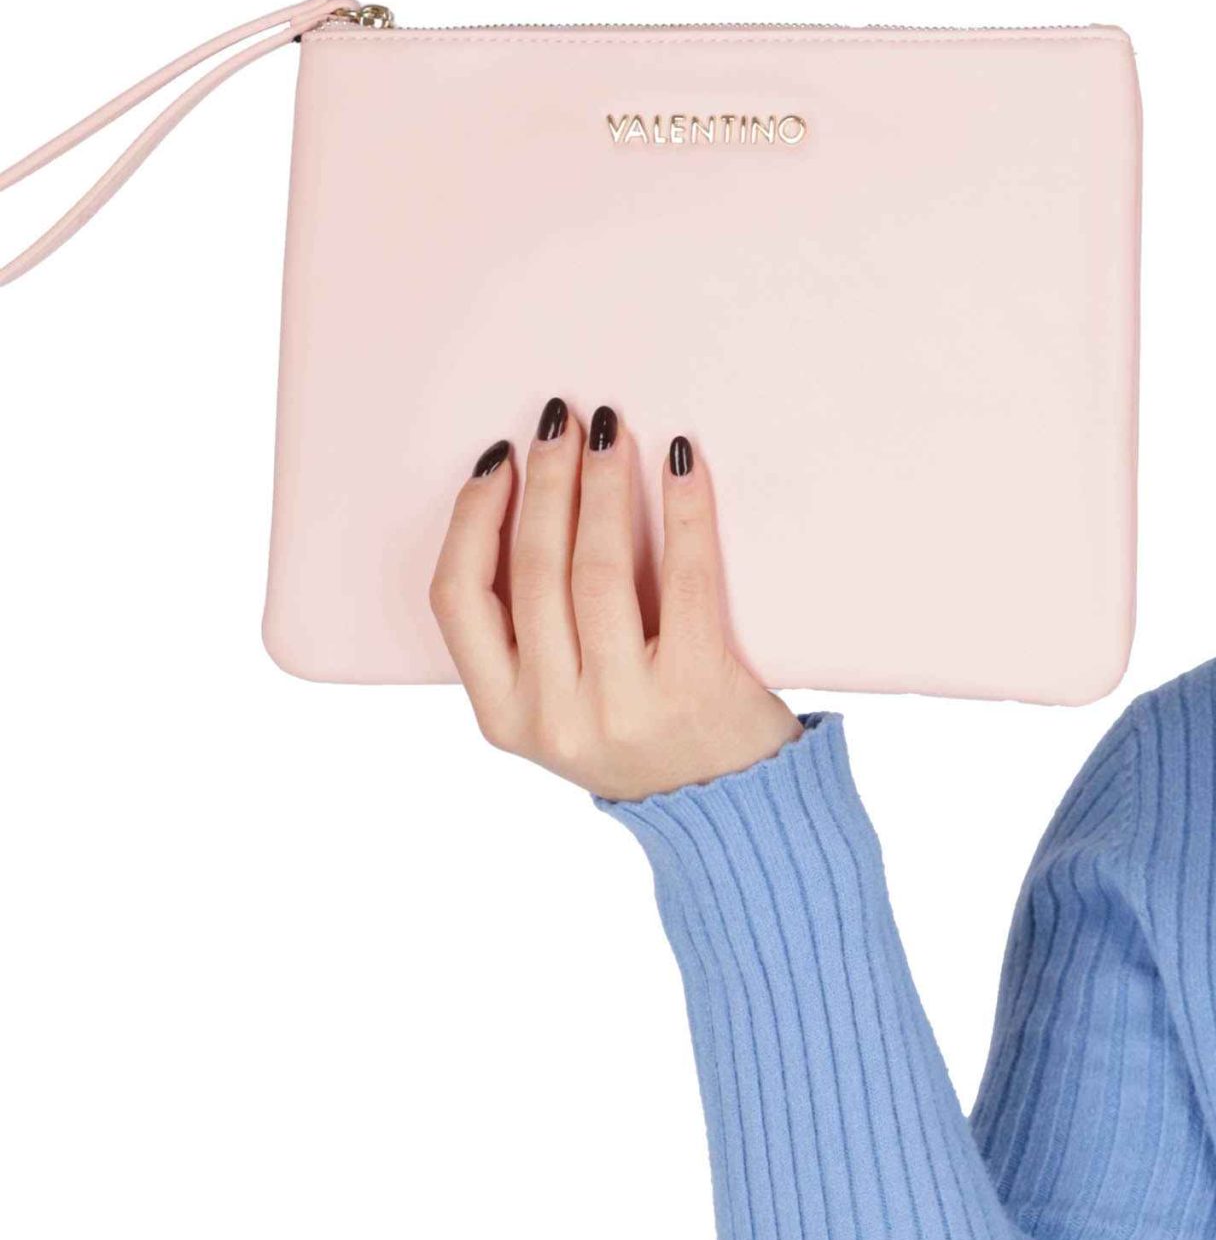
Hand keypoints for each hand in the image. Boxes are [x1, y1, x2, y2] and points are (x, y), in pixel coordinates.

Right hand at [429, 398, 804, 799]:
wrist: (735, 817)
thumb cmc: (645, 740)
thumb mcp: (559, 712)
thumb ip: (531, 640)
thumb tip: (527, 504)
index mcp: (503, 717)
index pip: (458, 599)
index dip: (472, 518)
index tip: (499, 461)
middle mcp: (555, 716)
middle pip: (533, 568)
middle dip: (545, 481)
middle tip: (562, 422)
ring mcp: (623, 706)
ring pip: (598, 568)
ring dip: (602, 484)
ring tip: (611, 432)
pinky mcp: (694, 687)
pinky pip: (684, 579)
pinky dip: (682, 511)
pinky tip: (682, 464)